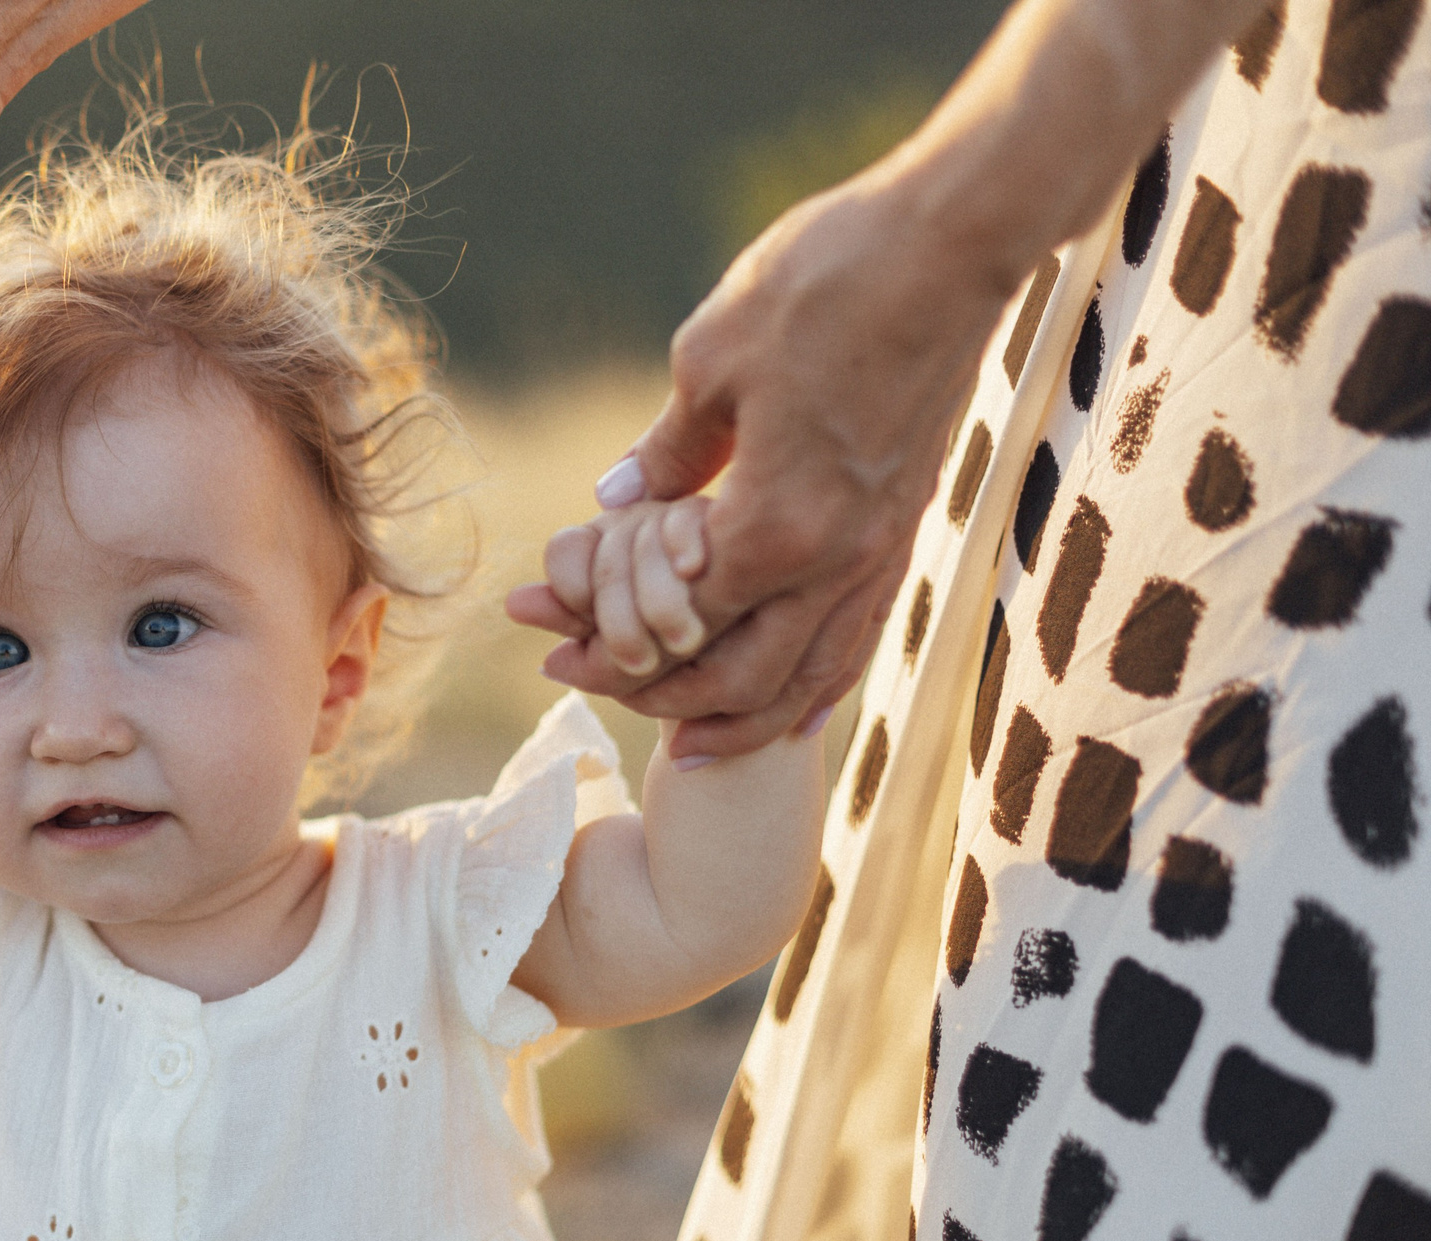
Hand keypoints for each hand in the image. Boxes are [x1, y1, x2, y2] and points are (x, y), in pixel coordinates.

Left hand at [542, 172, 1015, 757]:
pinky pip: (856, 637)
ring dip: (740, 718)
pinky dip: (815, 684)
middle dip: (654, 696)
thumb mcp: (710, 359)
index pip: (675, 625)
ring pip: (810, 678)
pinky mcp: (905, 526)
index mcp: (775, 526)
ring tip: (684, 744)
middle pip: (740, 678)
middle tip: (580, 685)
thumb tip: (615, 504)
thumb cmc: (824, 283)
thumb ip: (666, 451)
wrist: (954, 241)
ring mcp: (881, 549)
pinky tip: (794, 702)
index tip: (542, 637)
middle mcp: (836, 560)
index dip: (602, 640)